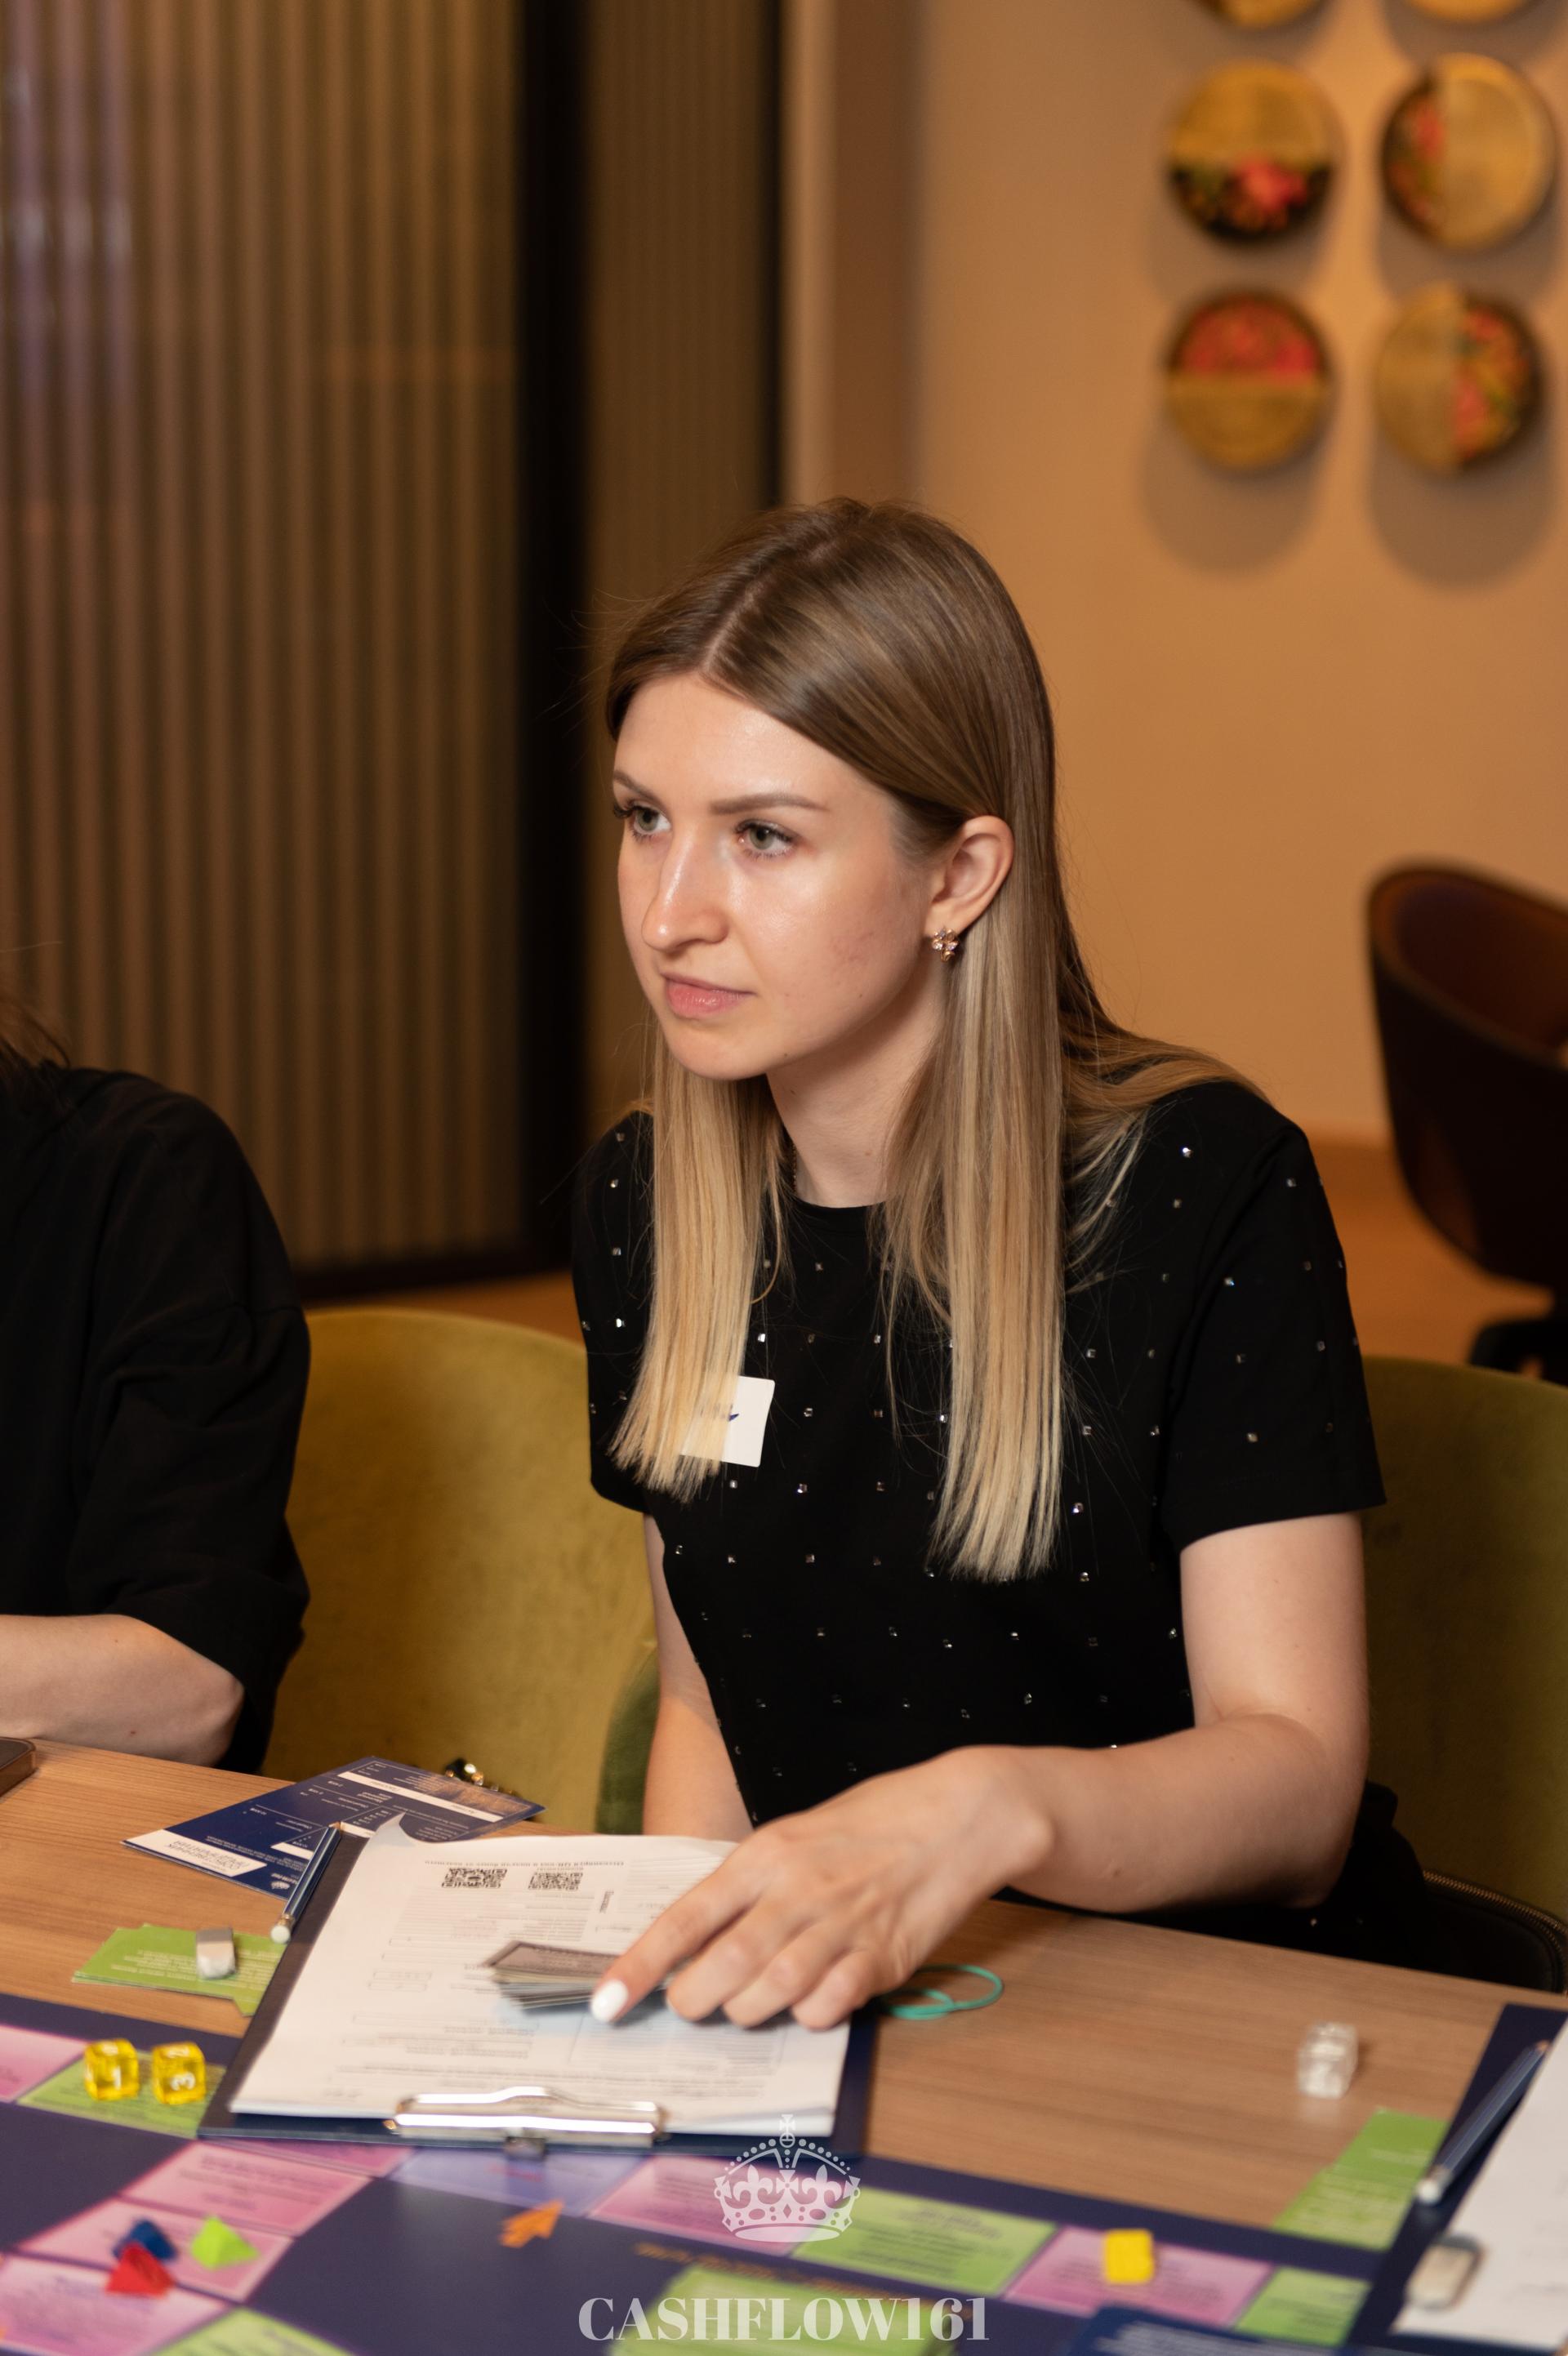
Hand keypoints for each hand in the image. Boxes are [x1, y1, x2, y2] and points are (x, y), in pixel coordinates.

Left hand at [588, 1748, 1043, 2030]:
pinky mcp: (883, 1956)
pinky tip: (811, 1999)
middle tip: (689, 2006)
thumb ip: (752, 1885)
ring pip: (771, 1992)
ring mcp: (842, 1925)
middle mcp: (798, 1889)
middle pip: (724, 1966)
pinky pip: (827, 2006)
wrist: (957, 1815)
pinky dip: (808, 2015)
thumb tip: (700, 1940)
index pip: (686, 1917)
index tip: (605, 2002)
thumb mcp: (797, 1835)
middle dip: (693, 2000)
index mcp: (767, 1854)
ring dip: (749, 2010)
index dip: (640, 1965)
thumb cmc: (870, 1823)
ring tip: (749, 2002)